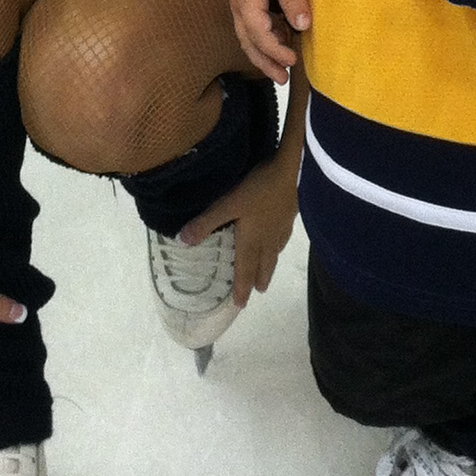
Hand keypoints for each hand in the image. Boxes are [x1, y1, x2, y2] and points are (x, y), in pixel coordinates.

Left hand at [184, 124, 299, 306]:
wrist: (293, 171)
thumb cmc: (259, 189)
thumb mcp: (228, 204)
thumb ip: (206, 222)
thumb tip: (182, 242)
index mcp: (251, 240)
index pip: (245, 269)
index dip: (242, 287)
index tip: (240, 304)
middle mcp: (267, 239)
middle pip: (263, 264)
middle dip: (258, 279)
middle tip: (258, 293)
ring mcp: (281, 227)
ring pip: (275, 253)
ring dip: (270, 266)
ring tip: (268, 274)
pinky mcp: (291, 215)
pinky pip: (283, 238)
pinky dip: (279, 247)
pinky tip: (280, 240)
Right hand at [227, 0, 308, 79]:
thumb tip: (304, 25)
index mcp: (246, 2)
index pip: (258, 34)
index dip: (274, 51)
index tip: (292, 61)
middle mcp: (239, 9)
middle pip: (249, 43)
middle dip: (265, 63)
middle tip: (283, 80)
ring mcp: (241, 8)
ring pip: (249, 40)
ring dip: (264, 57)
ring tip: (282, 73)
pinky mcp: (248, 6)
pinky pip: (254, 30)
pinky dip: (267, 43)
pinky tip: (282, 47)